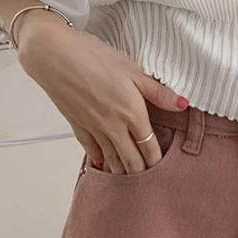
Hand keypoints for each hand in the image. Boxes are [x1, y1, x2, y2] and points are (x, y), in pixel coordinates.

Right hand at [15, 13, 188, 173]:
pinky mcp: (77, 125)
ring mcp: (94, 129)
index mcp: (132, 114)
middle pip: (132, 161)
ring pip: (111, 160)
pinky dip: (99, 159)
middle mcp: (114, 128)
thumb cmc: (94, 57)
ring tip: (130, 180)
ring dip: (122, 171)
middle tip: (150, 181)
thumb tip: (182, 105)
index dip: (157, 162)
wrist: (54, 56)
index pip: (150, 148)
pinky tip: (102, 163)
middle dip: (142, 173)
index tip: (164, 170)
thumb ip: (158, 91)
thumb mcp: (133, 69)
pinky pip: (91, 149)